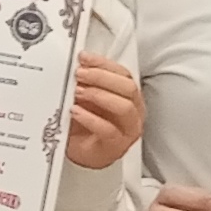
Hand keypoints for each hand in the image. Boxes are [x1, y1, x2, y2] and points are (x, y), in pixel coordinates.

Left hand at [67, 54, 143, 169]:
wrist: (80, 152)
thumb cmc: (86, 124)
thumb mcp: (86, 98)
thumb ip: (86, 82)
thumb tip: (77, 64)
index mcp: (129, 96)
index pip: (124, 74)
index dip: (104, 63)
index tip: (84, 58)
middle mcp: (134, 112)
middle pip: (128, 88)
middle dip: (102, 77)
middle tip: (80, 74)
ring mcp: (128, 130)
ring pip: (124, 107)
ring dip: (99, 95)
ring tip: (77, 92)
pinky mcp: (116, 147)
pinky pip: (108, 131)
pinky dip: (90, 119)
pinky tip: (76, 112)